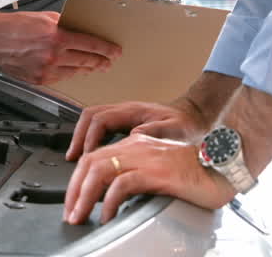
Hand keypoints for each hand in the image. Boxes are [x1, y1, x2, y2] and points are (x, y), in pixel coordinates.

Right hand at [0, 9, 120, 84]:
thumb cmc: (16, 25)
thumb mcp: (44, 17)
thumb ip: (64, 25)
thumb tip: (81, 30)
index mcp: (56, 37)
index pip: (91, 44)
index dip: (107, 49)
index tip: (115, 51)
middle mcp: (53, 56)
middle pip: (86, 60)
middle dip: (101, 61)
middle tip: (109, 61)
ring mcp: (46, 71)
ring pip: (75, 72)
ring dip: (87, 68)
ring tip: (94, 66)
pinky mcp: (38, 80)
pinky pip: (61, 78)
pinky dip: (69, 73)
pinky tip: (73, 69)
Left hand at [62, 133, 234, 224]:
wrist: (225, 167)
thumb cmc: (197, 173)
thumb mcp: (158, 173)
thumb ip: (137, 178)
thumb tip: (112, 198)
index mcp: (134, 145)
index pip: (93, 158)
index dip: (76, 181)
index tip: (72, 203)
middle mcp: (136, 147)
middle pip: (90, 163)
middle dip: (73, 190)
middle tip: (70, 214)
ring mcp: (146, 157)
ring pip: (100, 171)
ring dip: (84, 196)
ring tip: (80, 216)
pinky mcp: (157, 171)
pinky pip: (123, 184)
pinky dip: (109, 201)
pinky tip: (107, 216)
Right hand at [65, 100, 205, 161]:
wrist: (198, 119)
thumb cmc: (189, 126)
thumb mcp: (175, 130)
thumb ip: (155, 132)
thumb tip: (135, 135)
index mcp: (134, 111)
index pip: (101, 119)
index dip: (90, 138)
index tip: (88, 156)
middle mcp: (125, 111)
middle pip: (90, 117)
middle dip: (78, 137)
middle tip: (73, 159)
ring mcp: (124, 117)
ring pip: (93, 122)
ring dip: (82, 139)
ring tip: (76, 159)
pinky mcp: (126, 125)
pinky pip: (101, 129)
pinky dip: (92, 141)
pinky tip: (92, 157)